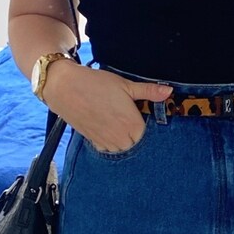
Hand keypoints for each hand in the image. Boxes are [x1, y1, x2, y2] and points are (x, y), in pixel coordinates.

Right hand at [42, 62, 171, 152]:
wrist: (64, 87)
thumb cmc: (96, 84)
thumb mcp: (125, 85)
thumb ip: (148, 92)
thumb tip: (169, 91)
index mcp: (133, 125)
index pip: (148, 134)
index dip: (144, 123)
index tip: (139, 114)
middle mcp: (121, 138)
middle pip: (136, 143)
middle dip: (134, 133)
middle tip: (127, 117)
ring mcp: (106, 142)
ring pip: (122, 148)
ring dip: (123, 140)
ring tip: (117, 123)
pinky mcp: (93, 141)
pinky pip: (107, 149)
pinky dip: (109, 143)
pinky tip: (107, 129)